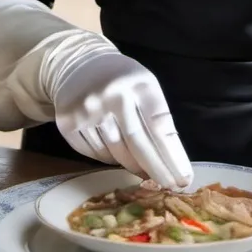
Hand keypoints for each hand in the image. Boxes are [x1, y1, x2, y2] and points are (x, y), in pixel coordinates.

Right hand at [48, 48, 192, 189]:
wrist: (77, 64)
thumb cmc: (121, 79)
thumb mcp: (144, 85)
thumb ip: (156, 116)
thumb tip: (170, 162)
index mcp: (138, 83)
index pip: (159, 126)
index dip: (173, 156)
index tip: (184, 178)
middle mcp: (112, 95)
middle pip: (138, 144)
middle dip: (158, 170)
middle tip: (171, 187)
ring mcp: (87, 110)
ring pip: (116, 154)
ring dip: (134, 167)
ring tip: (145, 172)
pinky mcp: (68, 123)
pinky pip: (96, 155)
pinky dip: (110, 159)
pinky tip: (117, 156)